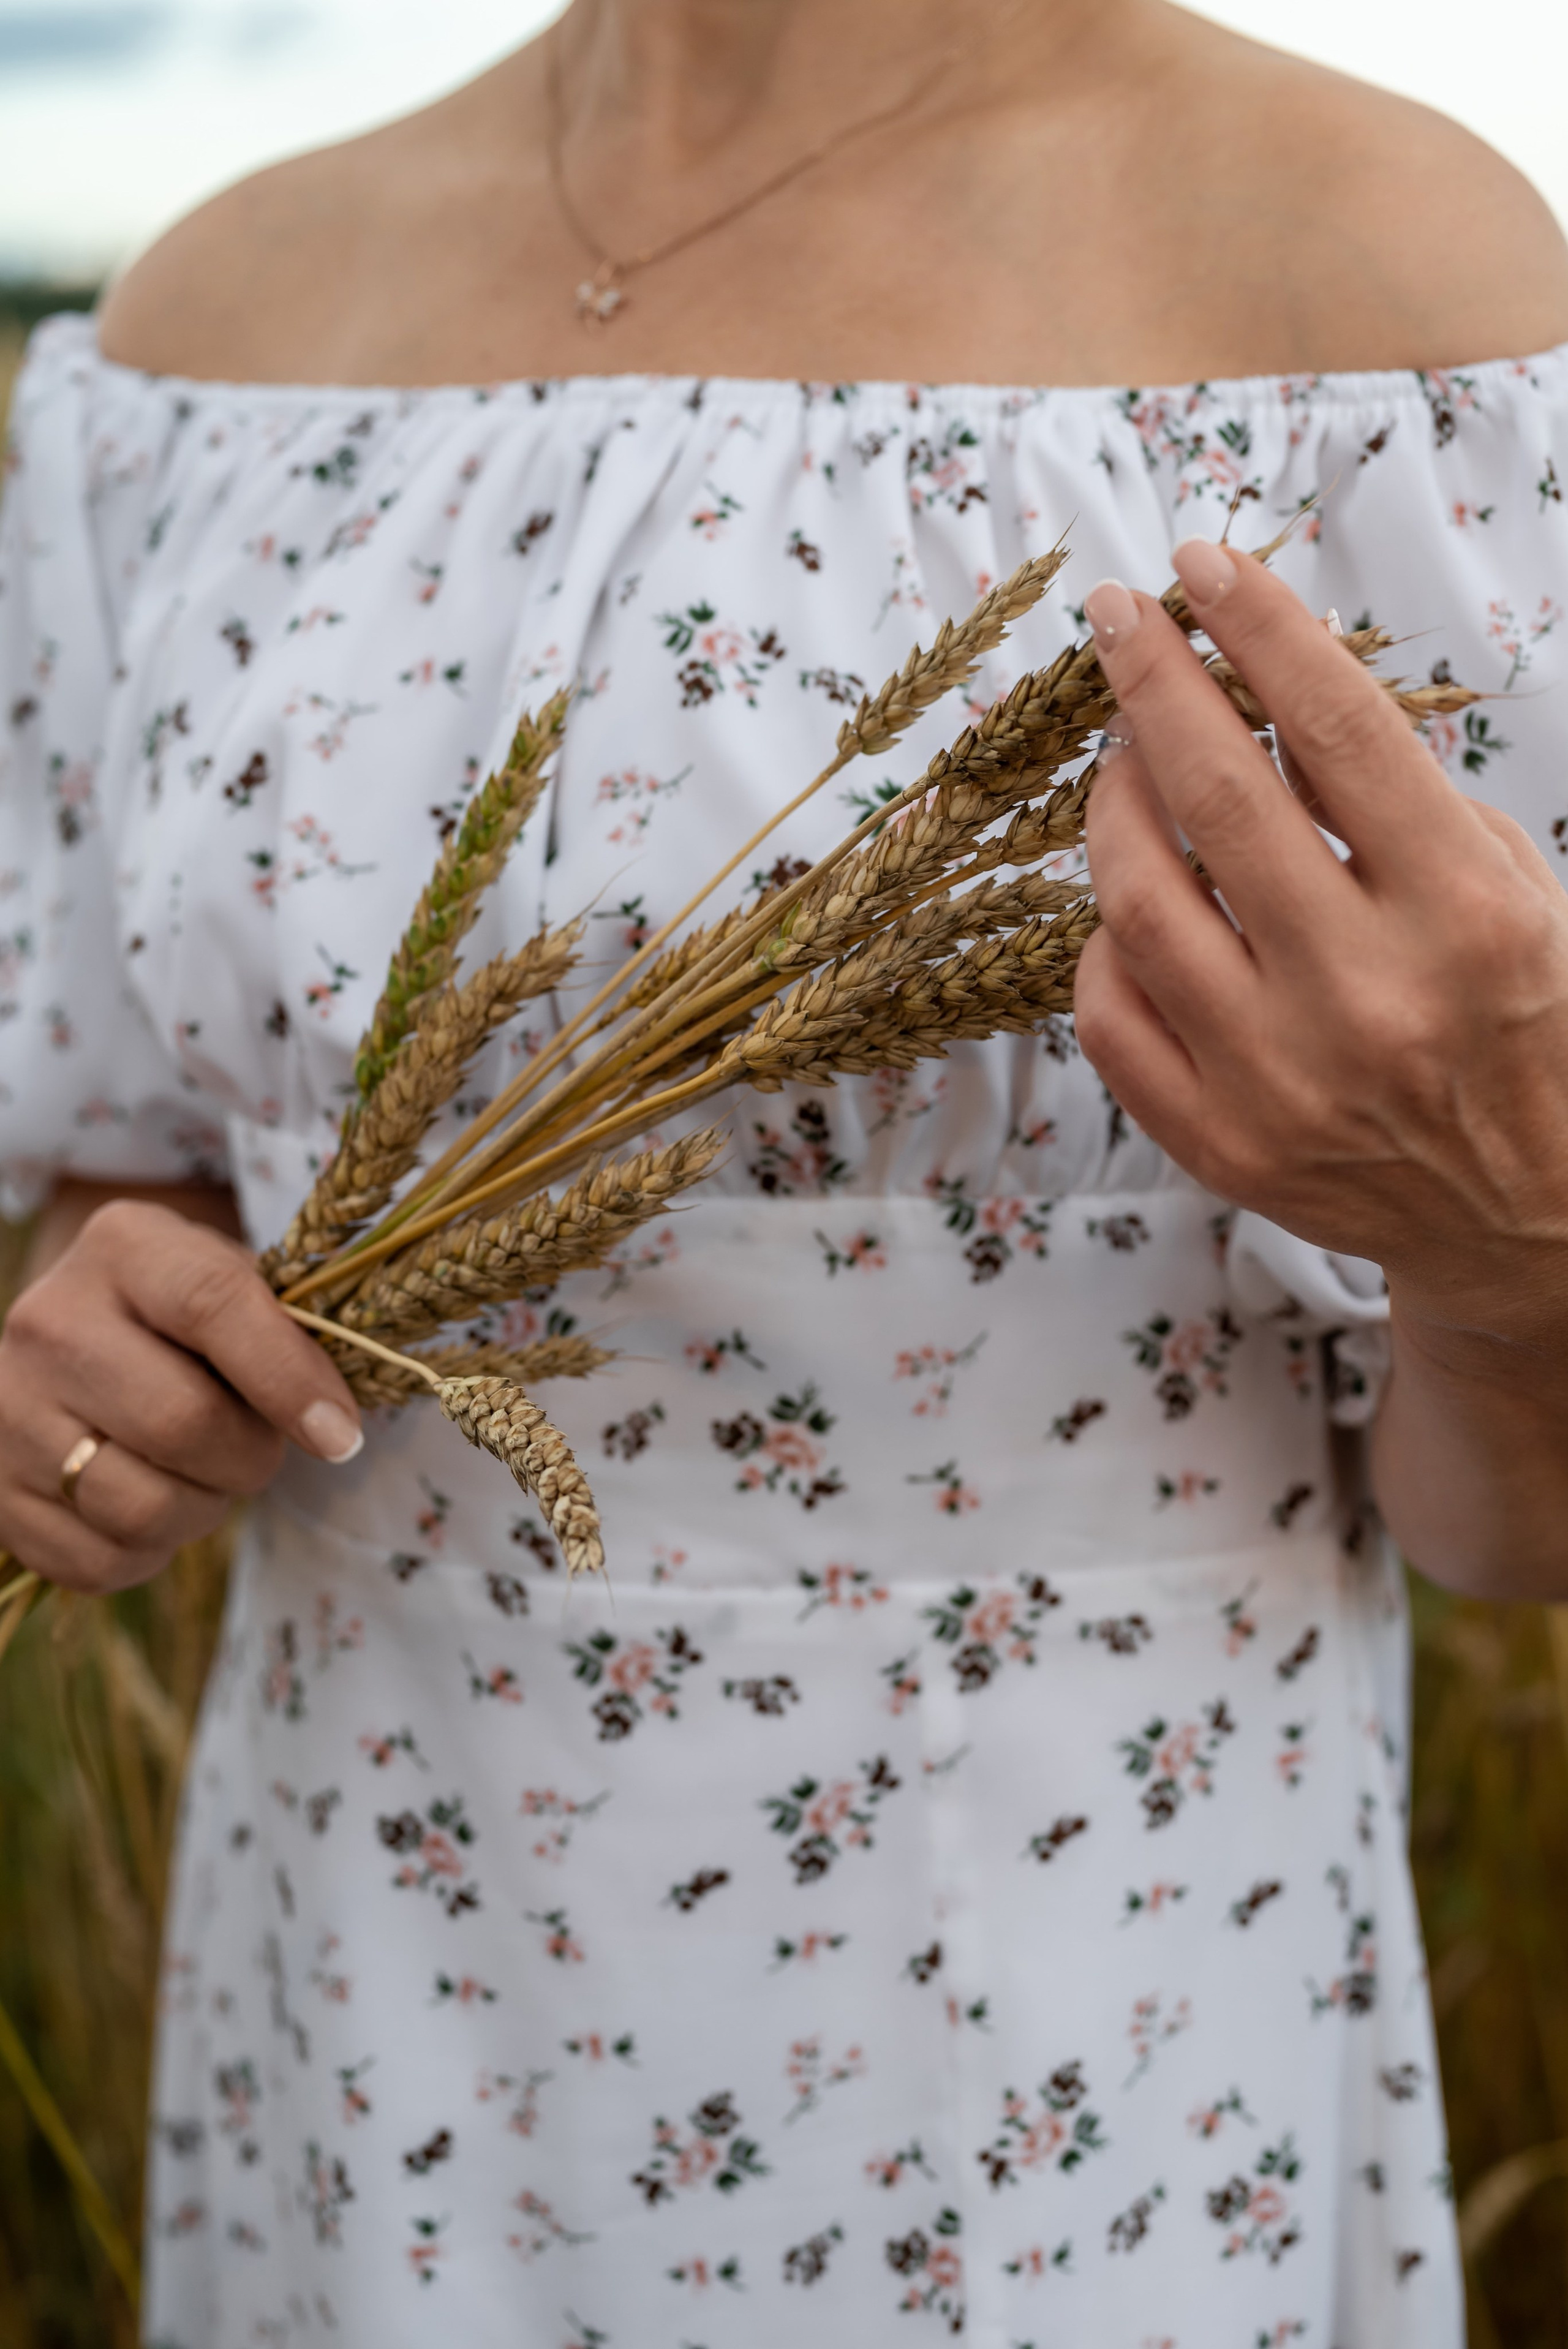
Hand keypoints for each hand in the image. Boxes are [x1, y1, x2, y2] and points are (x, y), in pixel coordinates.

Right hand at [0, 1200, 363, 1592]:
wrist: (78, 1341)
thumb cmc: (188, 1318)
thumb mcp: (235, 1285)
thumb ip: (288, 1330)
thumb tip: (333, 1424)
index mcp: (124, 1246)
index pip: (213, 1304)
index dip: (288, 1378)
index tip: (341, 1436)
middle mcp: (48, 1320)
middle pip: (182, 1422)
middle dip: (250, 1457)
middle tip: (258, 1449)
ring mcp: (7, 1409)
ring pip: (141, 1505)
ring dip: (202, 1510)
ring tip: (202, 1477)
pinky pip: (98, 1562)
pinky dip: (149, 1554)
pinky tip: (153, 1508)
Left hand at [1076, 540, 1567, 1336]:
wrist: (1517, 1214)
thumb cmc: (1512, 1021)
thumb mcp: (1507, 895)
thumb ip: (1400, 807)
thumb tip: (1268, 704)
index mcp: (1463, 920)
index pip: (1339, 733)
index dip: (1259, 630)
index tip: (1201, 563)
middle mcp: (1367, 999)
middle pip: (1217, 800)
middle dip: (1151, 683)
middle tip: (1115, 613)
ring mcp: (1280, 1083)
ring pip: (1140, 906)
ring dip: (1110, 805)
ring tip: (1115, 754)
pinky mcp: (1220, 1147)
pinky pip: (1111, 1016)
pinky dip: (1104, 940)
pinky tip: (1126, 900)